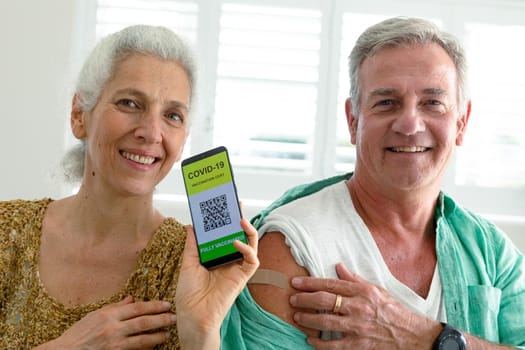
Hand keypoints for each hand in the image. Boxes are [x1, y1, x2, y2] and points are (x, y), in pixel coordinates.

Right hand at [38, 296, 175, 349]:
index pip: (137, 308)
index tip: (166, 305)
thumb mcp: (95, 315)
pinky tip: (153, 346)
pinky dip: (145, 348)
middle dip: (161, 319)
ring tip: (167, 333)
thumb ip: (115, 307)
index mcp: (109, 315)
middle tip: (174, 317)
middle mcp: (113, 328)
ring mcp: (114, 344)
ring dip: (157, 336)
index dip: (154, 306)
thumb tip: (132, 298)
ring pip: (142, 339)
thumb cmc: (79, 333)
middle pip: (143, 322)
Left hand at [176, 218, 258, 348]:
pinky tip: (236, 242)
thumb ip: (192, 244)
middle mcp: (229, 260)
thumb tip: (192, 225)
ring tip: (241, 219)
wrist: (192, 314)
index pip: (225, 234)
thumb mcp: (188, 263)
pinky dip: (247, 249)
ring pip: (251, 245)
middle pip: (240, 235)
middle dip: (240, 219)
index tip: (225, 205)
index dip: (227, 220)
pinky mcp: (242, 277)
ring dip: (249, 231)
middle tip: (237, 204)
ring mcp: (237, 268)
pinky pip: (252, 261)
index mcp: (217, 256)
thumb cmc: (189, 294)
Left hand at [289, 263, 440, 349]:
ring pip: (325, 322)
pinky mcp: (359, 346)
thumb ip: (355, 279)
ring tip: (298, 317)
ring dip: (308, 319)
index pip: (330, 284)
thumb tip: (338, 266)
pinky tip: (310, 339)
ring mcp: (358, 327)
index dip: (310, 283)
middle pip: (324, 301)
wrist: (414, 336)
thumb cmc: (395, 311)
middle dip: (304, 300)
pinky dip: (319, 343)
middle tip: (292, 299)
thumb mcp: (377, 290)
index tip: (295, 282)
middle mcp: (359, 308)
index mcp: (363, 292)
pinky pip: (333, 346)